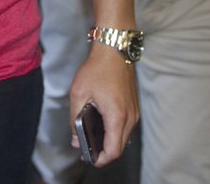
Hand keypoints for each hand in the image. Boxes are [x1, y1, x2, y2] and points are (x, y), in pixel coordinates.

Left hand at [68, 45, 139, 165]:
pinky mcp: (134, 107)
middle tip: (87, 150)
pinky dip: (115, 132)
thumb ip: (75, 120)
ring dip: (110, 142)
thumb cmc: (97, 69)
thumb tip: (76, 139)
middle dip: (104, 153)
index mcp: (116, 115)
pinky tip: (102, 126)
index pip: (113, 150)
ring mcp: (134, 111)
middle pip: (120, 147)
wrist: (114, 49)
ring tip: (92, 138)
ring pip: (124, 137)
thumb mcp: (78, 93)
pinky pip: (127, 127)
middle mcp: (130, 116)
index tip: (89, 158)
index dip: (101, 159)